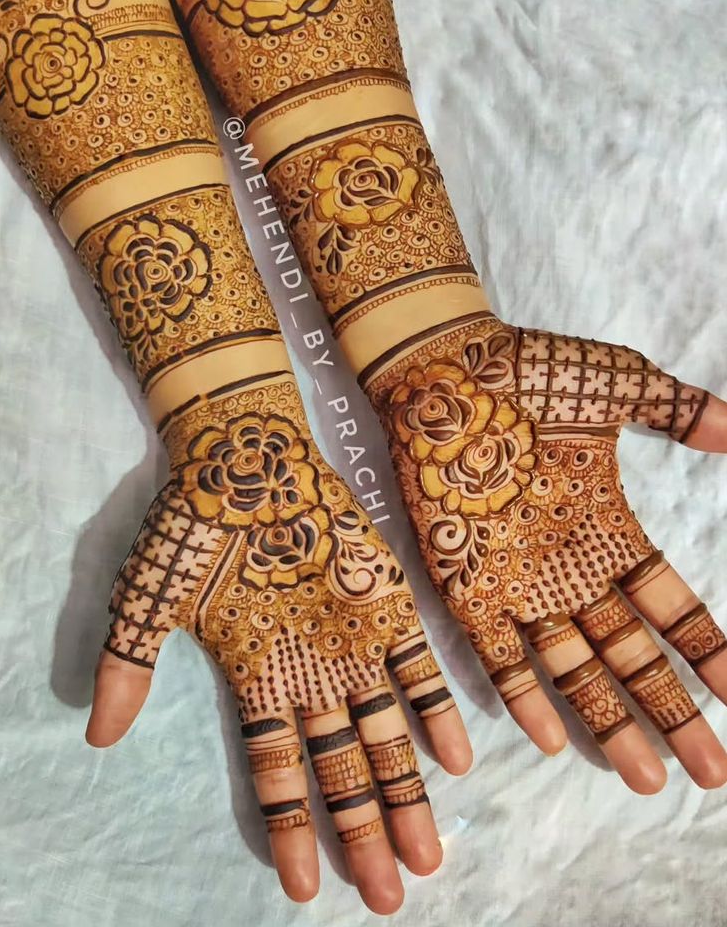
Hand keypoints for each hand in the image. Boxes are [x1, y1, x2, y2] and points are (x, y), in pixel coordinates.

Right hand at [85, 383, 469, 912]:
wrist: (245, 456)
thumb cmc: (195, 528)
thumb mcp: (149, 601)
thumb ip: (127, 667)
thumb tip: (97, 738)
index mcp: (256, 679)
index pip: (276, 772)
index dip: (289, 829)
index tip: (302, 891)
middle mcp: (309, 672)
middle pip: (340, 770)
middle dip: (361, 833)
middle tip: (386, 898)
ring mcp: (350, 641)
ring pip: (384, 733)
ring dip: (405, 791)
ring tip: (427, 858)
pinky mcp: (384, 602)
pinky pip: (417, 665)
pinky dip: (434, 710)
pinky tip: (453, 760)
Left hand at [371, 317, 726, 792]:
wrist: (444, 368)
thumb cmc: (530, 375)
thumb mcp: (618, 388)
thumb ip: (678, 412)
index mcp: (607, 527)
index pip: (670, 605)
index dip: (708, 650)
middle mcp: (568, 568)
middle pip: (632, 654)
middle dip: (673, 711)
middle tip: (711, 773)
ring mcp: (518, 580)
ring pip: (574, 667)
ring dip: (610, 719)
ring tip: (647, 777)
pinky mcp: (467, 583)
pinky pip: (497, 652)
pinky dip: (524, 694)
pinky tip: (555, 739)